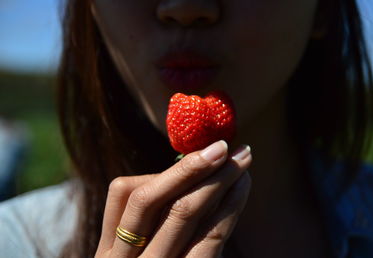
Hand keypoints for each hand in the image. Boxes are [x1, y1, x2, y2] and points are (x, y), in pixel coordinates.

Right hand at [95, 140, 251, 257]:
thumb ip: (148, 227)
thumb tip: (185, 177)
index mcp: (109, 251)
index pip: (124, 193)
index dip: (164, 171)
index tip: (195, 156)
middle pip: (154, 197)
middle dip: (192, 166)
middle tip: (225, 144)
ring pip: (184, 212)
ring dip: (218, 178)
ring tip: (244, 157)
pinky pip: (211, 238)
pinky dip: (230, 206)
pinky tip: (243, 187)